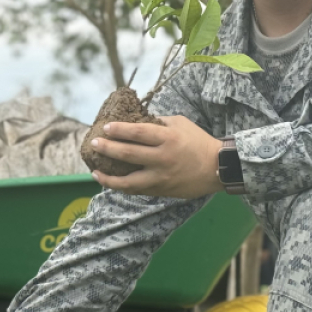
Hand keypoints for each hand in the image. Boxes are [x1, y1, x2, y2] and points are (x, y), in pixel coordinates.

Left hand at [89, 116, 223, 198]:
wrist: (217, 168)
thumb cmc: (198, 142)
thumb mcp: (180, 124)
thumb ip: (158, 122)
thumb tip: (136, 120)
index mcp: (168, 138)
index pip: (137, 133)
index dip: (119, 130)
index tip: (105, 128)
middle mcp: (162, 158)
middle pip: (128, 154)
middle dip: (108, 149)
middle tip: (94, 144)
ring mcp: (161, 177)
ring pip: (128, 181)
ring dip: (108, 177)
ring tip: (94, 172)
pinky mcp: (161, 190)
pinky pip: (137, 190)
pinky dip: (122, 187)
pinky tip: (110, 183)